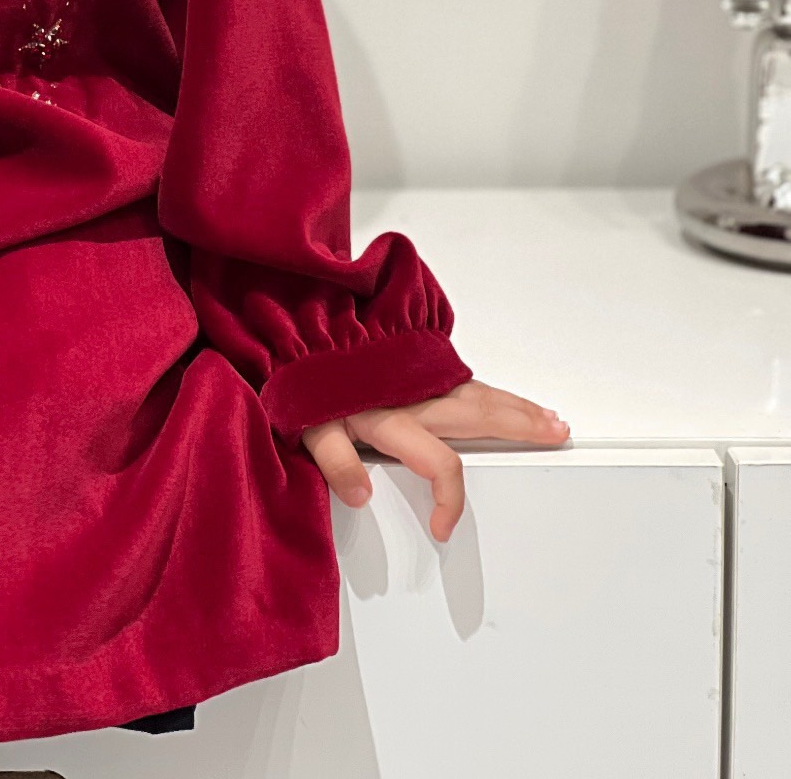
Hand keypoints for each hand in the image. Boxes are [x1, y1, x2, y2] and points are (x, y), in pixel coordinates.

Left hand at [300, 378, 568, 542]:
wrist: (302, 328)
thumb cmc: (307, 380)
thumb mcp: (310, 427)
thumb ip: (336, 462)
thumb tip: (360, 495)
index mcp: (391, 416)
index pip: (438, 462)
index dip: (449, 500)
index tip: (443, 529)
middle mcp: (414, 395)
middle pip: (479, 415)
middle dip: (522, 427)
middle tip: (557, 435)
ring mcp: (418, 377)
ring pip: (479, 393)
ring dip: (517, 406)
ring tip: (548, 419)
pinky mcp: (415, 363)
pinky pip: (465, 379)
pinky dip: (493, 391)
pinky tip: (504, 398)